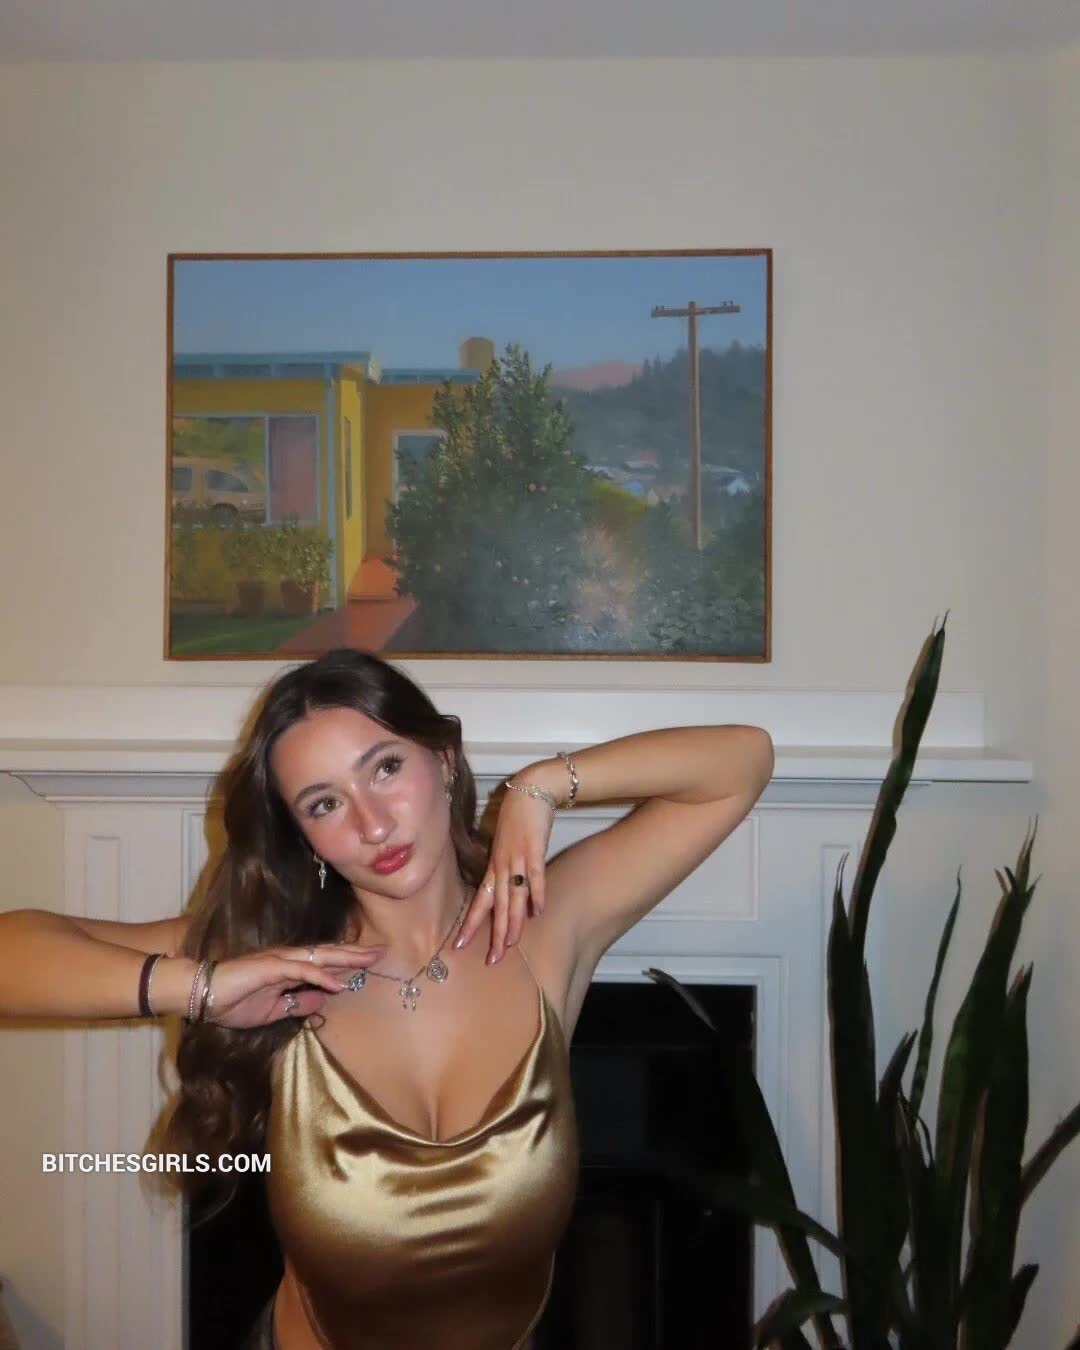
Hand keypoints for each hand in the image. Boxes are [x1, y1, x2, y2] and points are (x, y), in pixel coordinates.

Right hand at [184, 943, 385, 1027]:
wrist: (202, 995)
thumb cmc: (232, 1002)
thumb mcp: (273, 1011)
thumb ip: (298, 1004)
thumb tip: (323, 1001)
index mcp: (289, 969)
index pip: (325, 964)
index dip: (349, 962)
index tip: (372, 962)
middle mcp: (288, 960)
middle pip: (329, 955)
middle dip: (356, 954)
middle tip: (382, 952)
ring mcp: (279, 961)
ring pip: (319, 956)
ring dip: (346, 957)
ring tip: (369, 959)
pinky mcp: (269, 967)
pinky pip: (299, 970)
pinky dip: (319, 976)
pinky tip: (336, 983)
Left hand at [455, 784, 553, 963]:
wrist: (530, 789)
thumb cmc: (518, 817)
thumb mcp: (505, 845)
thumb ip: (504, 866)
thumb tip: (506, 887)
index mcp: (494, 866)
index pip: (480, 901)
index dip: (471, 924)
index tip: (460, 945)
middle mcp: (502, 866)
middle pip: (497, 906)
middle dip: (494, 935)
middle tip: (491, 960)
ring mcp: (518, 858)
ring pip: (514, 897)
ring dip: (513, 922)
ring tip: (511, 945)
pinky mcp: (534, 849)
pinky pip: (535, 875)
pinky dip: (536, 893)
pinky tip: (538, 911)